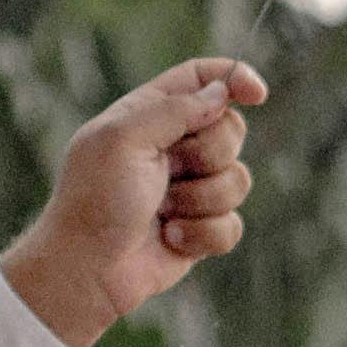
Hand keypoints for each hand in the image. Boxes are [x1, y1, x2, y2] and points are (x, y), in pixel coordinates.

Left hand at [0, 58, 265, 346]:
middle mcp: (172, 147)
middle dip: (209, 154)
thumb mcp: (124, 139)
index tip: (258, 94)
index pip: (199, 78)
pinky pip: (233, 224)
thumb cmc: (95, 200)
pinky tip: (171, 239)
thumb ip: (174, 110)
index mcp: (149, 114)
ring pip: (238, 180)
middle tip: (170, 171)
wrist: (88, 268)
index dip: (233, 78)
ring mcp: (190, 188)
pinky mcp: (202, 227)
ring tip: (164, 213)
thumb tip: (220, 94)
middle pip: (231, 129)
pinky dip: (203, 235)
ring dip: (202, 200)